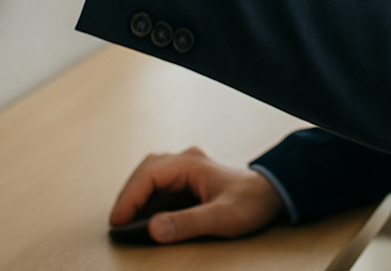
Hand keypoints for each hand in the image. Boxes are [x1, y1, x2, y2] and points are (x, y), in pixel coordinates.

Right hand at [110, 146, 283, 243]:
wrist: (273, 194)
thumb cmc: (251, 203)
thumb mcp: (221, 218)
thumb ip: (187, 223)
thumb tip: (153, 229)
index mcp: (190, 163)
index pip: (150, 174)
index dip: (130, 197)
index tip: (118, 220)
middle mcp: (185, 161)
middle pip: (146, 171)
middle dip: (129, 195)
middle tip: (117, 222)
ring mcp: (186, 169)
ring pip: (151, 177)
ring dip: (137, 196)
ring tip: (126, 221)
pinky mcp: (188, 181)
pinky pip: (161, 186)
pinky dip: (149, 200)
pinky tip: (146, 218)